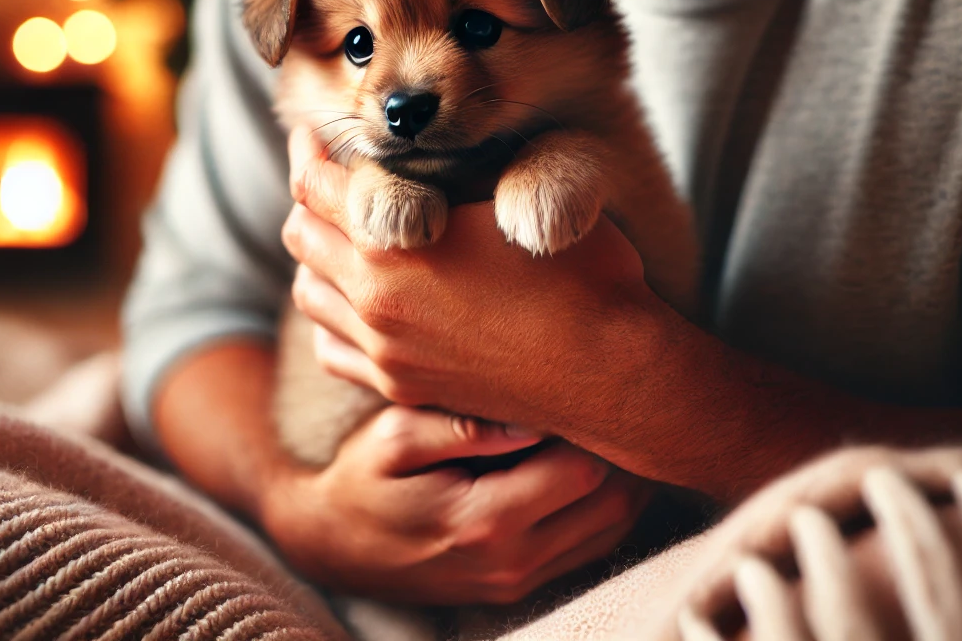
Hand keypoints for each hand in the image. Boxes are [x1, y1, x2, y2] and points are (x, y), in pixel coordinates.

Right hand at [260, 403, 654, 604]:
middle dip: (626, 449)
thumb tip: (526, 416)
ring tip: (618, 420)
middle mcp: (513, 561)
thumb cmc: (363, 478)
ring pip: (612, 528)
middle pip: (613, 503)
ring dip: (627, 478)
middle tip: (622, 391)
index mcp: (484, 520)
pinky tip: (601, 460)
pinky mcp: (521, 584)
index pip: (582, 470)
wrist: (334, 546)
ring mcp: (520, 580)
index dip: (599, 423)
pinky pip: (592, 547)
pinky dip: (609, 505)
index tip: (596, 376)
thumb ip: (459, 426)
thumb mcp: (392, 437)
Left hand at [283, 123, 797, 499]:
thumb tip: (409, 151)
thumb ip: (448, 170)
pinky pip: (332, 347)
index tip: (315, 135)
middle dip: (309, 197)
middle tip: (329, 176)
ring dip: (316, 255)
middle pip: (300, 234)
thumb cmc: (577, 270)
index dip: (311, 151)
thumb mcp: (515, 193)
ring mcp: (383, 351)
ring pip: (308, 291)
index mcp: (391, 244)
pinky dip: (330, 314)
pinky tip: (355, 299)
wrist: (610, 368)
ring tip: (344, 233)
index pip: (315, 185)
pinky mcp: (401, 387)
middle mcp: (371, 301)